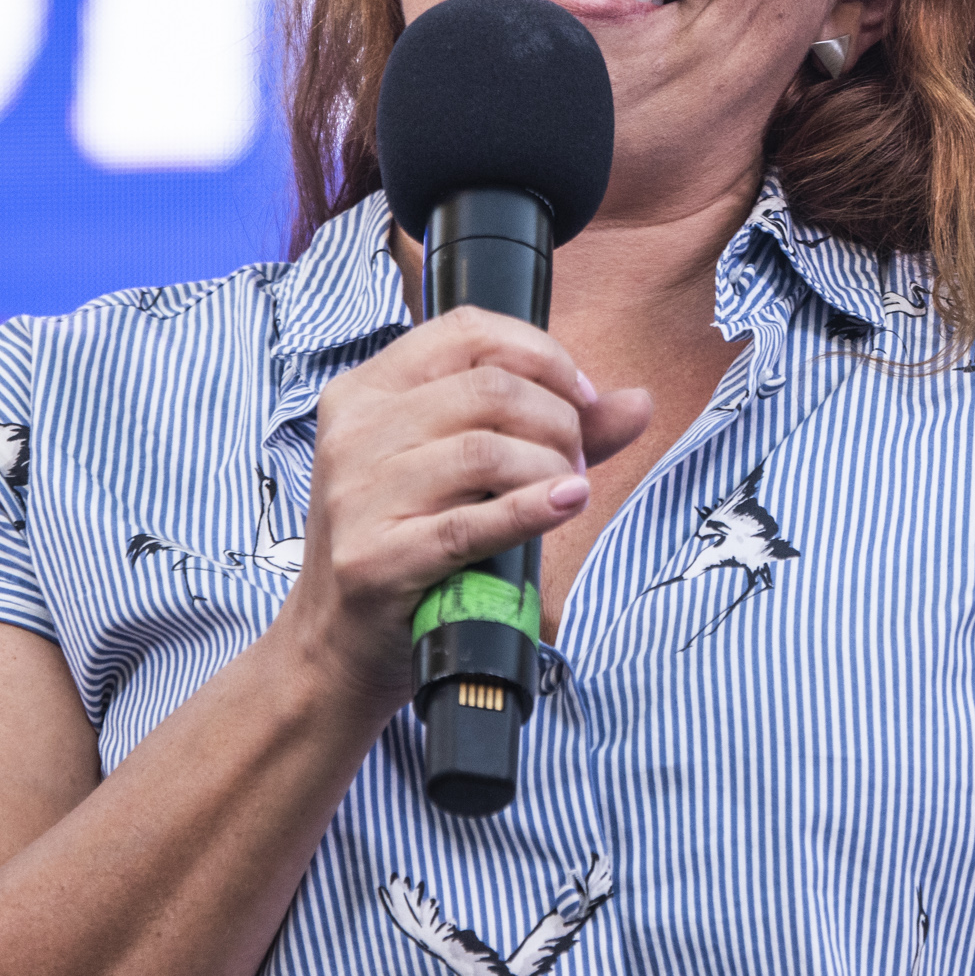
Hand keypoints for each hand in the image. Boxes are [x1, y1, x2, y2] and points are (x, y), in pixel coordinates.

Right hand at [282, 308, 652, 717]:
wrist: (336, 644)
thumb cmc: (407, 543)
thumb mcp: (460, 470)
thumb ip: (548, 427)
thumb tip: (638, 401)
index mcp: (366, 391)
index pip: (467, 331)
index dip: (542, 355)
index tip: (581, 396)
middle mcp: (354, 433)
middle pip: (488, 390)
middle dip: (558, 421)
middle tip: (575, 463)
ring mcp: (358, 496)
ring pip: (486, 450)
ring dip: (550, 469)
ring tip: (566, 493)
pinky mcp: (375, 559)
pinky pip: (471, 523)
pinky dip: (532, 509)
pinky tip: (566, 504)